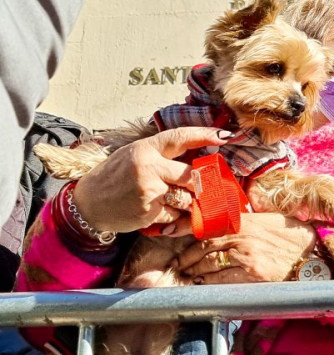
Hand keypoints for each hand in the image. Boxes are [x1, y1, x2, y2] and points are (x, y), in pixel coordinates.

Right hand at [72, 128, 233, 232]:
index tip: (225, 136)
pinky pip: (176, 216)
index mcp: (146, 149)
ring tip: (171, 201)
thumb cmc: (115, 177)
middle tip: (201, 187)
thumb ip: (162, 155)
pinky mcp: (149, 212)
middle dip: (200, 184)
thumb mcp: (135, 155)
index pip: (181, 138)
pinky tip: (159, 213)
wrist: (88, 204)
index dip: (205, 136)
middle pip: (192, 176)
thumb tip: (197, 158)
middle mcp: (149, 168)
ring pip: (187, 199)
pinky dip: (174, 218)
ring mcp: (149, 191)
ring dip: (187, 203)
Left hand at [174, 213, 317, 283]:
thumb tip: (228, 224)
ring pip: (209, 264)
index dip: (186, 227)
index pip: (208, 224)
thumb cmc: (295, 237)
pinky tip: (202, 284)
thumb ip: (247, 221)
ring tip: (187, 274)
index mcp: (245, 221)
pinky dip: (208, 282)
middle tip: (177, 263)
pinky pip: (222, 280)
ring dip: (195, 270)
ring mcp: (245, 256)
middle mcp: (242, 237)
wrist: (315, 255)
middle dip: (187, 256)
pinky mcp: (251, 274)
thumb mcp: (270, 220)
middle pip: (204, 247)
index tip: (170, 231)